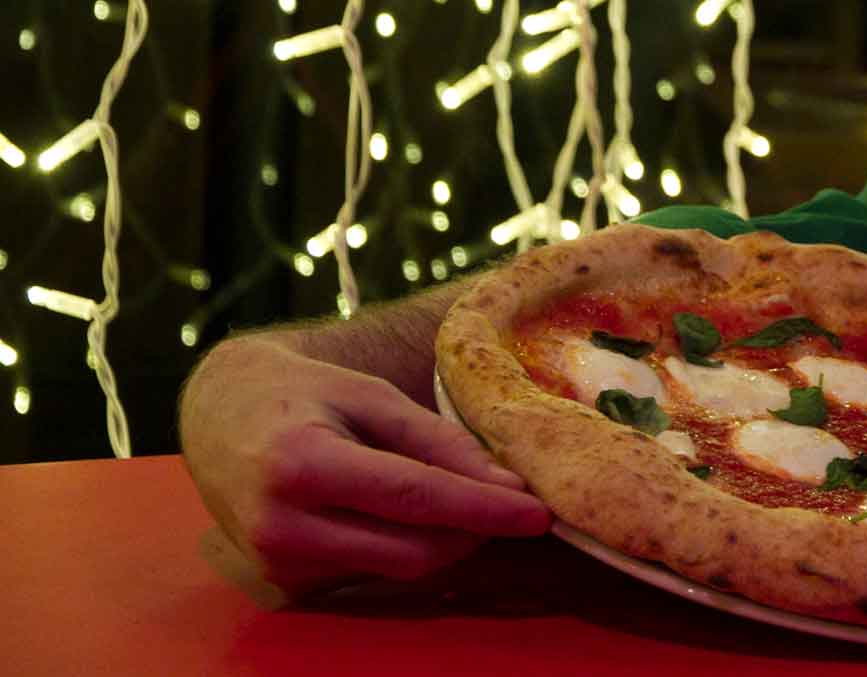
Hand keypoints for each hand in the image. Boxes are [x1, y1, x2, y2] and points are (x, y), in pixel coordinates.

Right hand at [178, 335, 553, 594]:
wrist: (218, 414)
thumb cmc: (302, 395)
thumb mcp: (371, 396)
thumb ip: (437, 441)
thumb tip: (504, 484)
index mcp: (302, 464)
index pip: (414, 498)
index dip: (483, 508)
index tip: (537, 513)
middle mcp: (281, 524)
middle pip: (412, 549)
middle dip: (473, 529)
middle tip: (510, 499)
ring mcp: (277, 562)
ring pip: (397, 567)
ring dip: (444, 539)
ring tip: (458, 495)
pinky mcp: (282, 581)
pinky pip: (370, 570)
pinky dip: (403, 544)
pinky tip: (403, 511)